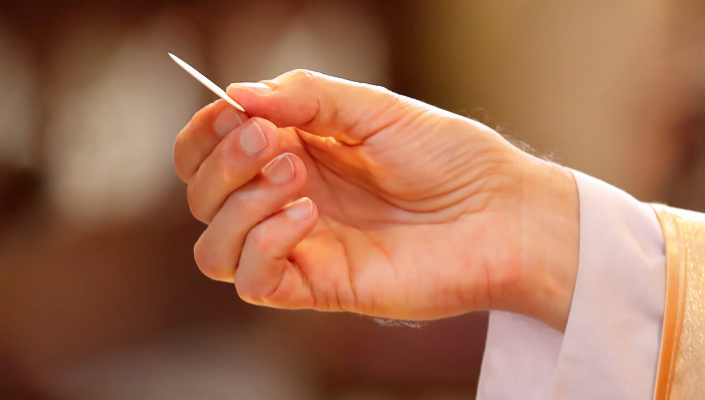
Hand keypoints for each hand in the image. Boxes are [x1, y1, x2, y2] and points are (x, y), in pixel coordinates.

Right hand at [174, 70, 579, 329]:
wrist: (503, 214)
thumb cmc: (449, 157)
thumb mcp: (374, 107)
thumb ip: (304, 96)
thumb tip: (236, 94)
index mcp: (289, 151)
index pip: (206, 150)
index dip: (204, 132)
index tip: (232, 111)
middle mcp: (281, 201)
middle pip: (200, 196)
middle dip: (223, 163)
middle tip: (271, 141)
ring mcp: (296, 247)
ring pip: (211, 248)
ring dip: (238, 207)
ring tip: (298, 181)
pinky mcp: (315, 287)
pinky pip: (251, 281)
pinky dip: (263, 244)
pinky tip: (306, 217)